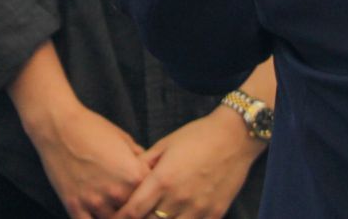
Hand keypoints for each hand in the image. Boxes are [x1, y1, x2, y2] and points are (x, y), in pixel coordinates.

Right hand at [27, 102, 149, 217]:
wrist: (57, 125)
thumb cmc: (91, 127)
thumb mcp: (124, 139)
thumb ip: (140, 159)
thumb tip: (149, 171)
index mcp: (134, 175)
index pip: (151, 199)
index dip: (148, 198)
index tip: (143, 196)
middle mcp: (117, 192)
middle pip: (134, 214)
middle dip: (133, 211)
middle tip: (125, 203)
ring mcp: (95, 201)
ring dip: (114, 217)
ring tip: (112, 210)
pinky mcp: (75, 206)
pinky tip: (96, 217)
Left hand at [115, 108, 264, 218]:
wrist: (234, 138)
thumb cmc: (196, 137)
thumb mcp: (164, 145)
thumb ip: (144, 163)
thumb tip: (127, 176)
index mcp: (162, 180)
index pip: (133, 211)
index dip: (120, 218)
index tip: (114, 217)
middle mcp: (178, 198)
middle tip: (133, 217)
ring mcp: (198, 209)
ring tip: (155, 217)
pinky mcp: (214, 214)